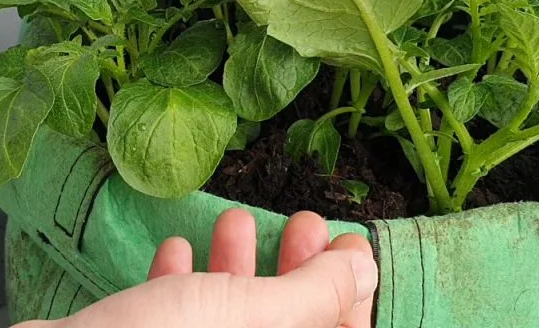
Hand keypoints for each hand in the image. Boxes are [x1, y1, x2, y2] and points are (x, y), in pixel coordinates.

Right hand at [13, 208, 376, 327]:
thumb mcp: (255, 314)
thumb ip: (316, 293)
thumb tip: (364, 269)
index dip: (352, 294)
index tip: (349, 244)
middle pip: (288, 326)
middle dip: (298, 271)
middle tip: (300, 221)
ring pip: (231, 322)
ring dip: (237, 269)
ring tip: (234, 220)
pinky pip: (178, 321)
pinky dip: (182, 288)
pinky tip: (174, 253)